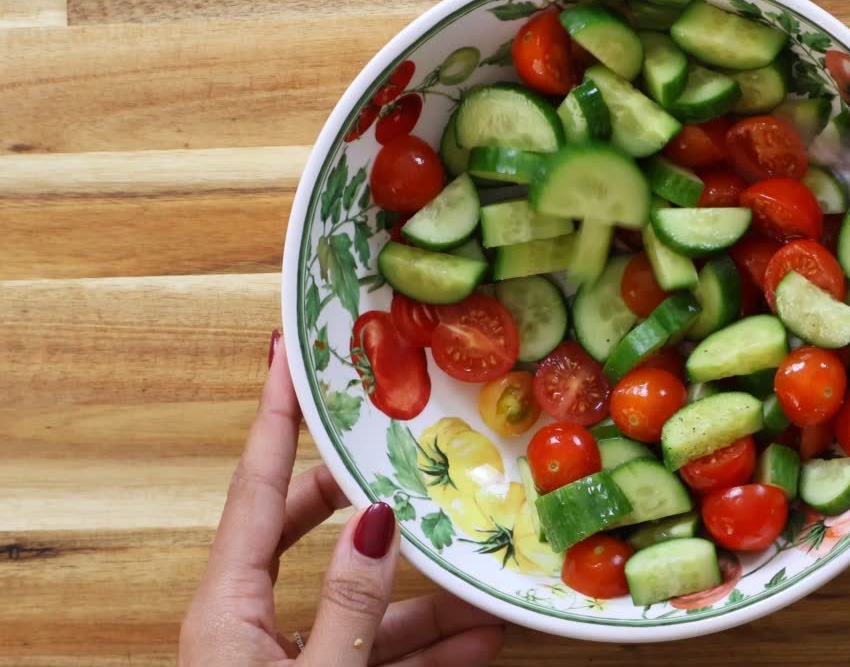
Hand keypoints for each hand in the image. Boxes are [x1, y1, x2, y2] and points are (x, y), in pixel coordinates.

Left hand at [180, 331, 504, 665]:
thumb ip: (349, 603)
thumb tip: (377, 521)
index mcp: (226, 606)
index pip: (256, 488)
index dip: (273, 417)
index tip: (285, 354)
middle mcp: (245, 622)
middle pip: (307, 529)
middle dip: (369, 499)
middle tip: (408, 460)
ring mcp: (277, 658)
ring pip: (357, 602)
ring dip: (423, 599)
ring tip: (482, 585)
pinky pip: (368, 650)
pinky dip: (423, 648)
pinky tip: (475, 639)